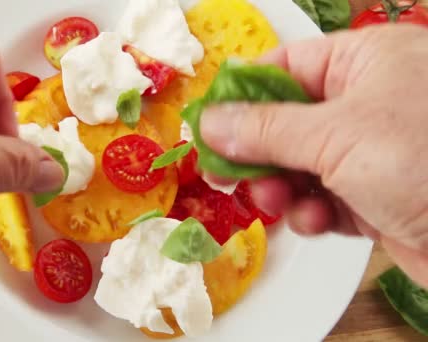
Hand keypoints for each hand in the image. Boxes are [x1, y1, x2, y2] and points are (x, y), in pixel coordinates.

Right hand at [200, 24, 427, 286]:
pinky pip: (321, 198)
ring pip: (298, 164)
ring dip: (280, 187)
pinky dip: (311, 212)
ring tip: (276, 202)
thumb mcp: (335, 136)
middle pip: (284, 121)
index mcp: (364, 63)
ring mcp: (370, 152)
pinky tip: (315, 221)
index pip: (284, 67)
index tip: (207, 124)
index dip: (241, 95)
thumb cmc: (426, 161)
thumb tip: (208, 122)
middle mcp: (367, 102)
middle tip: (223, 174)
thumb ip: (264, 130)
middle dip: (256, 152)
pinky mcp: (373, 197)